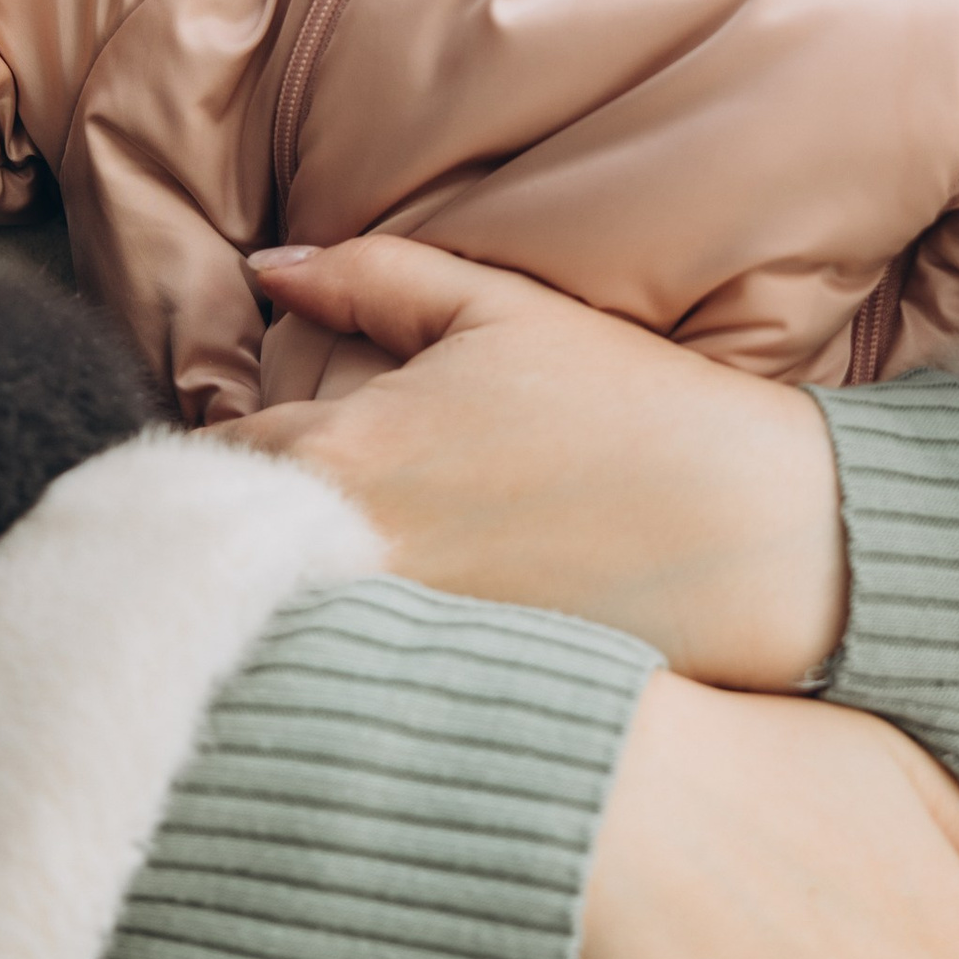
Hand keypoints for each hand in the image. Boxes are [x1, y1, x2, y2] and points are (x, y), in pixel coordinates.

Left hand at [230, 238, 850, 689]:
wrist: (752, 534)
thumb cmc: (632, 409)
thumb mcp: (500, 311)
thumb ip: (369, 278)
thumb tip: (270, 268)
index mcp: (351, 455)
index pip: (209, 460)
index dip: (206, 451)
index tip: (222, 451)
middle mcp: (352, 558)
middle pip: (224, 551)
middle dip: (225, 527)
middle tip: (246, 512)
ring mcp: (394, 637)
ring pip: (279, 616)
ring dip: (275, 590)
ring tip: (303, 568)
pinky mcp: (442, 689)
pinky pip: (351, 666)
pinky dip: (344, 644)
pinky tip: (379, 621)